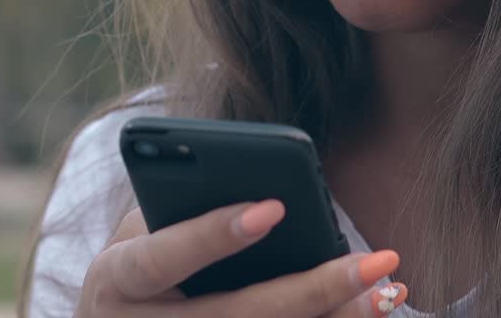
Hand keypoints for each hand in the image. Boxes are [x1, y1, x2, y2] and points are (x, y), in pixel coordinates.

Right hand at [75, 199, 408, 316]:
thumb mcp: (134, 238)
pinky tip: (369, 311)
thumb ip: (177, 213)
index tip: (273, 208)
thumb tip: (260, 195)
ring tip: (386, 289)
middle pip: (237, 317)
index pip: (164, 257)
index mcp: (114, 282)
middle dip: (313, 289)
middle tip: (374, 260)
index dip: (213, 234)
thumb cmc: (134, 272)